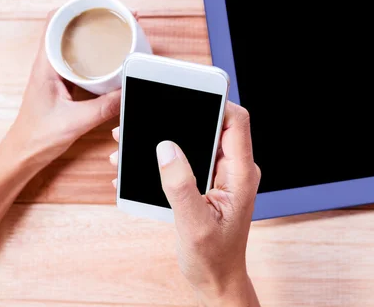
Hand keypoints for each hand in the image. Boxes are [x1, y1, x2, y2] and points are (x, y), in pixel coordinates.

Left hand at [6, 12, 121, 169]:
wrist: (24, 154)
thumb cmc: (38, 136)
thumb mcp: (76, 122)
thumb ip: (104, 108)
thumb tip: (128, 91)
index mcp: (46, 65)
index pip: (54, 22)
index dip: (76, 9)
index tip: (100, 6)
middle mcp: (49, 65)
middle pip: (69, 30)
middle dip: (94, 21)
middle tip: (118, 19)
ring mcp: (56, 74)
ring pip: (76, 46)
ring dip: (95, 38)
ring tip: (119, 35)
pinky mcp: (64, 85)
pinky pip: (81, 63)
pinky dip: (96, 57)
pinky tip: (112, 62)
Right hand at [110, 102, 260, 305]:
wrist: (216, 281)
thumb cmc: (213, 259)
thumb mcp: (194, 224)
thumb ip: (180, 185)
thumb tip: (166, 148)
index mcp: (240, 175)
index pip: (236, 122)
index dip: (216, 102)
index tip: (188, 93)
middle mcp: (234, 169)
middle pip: (214, 126)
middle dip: (181, 117)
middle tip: (149, 116)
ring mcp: (221, 175)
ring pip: (197, 141)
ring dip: (167, 139)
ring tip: (133, 142)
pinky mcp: (208, 182)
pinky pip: (189, 159)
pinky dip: (166, 157)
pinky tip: (140, 163)